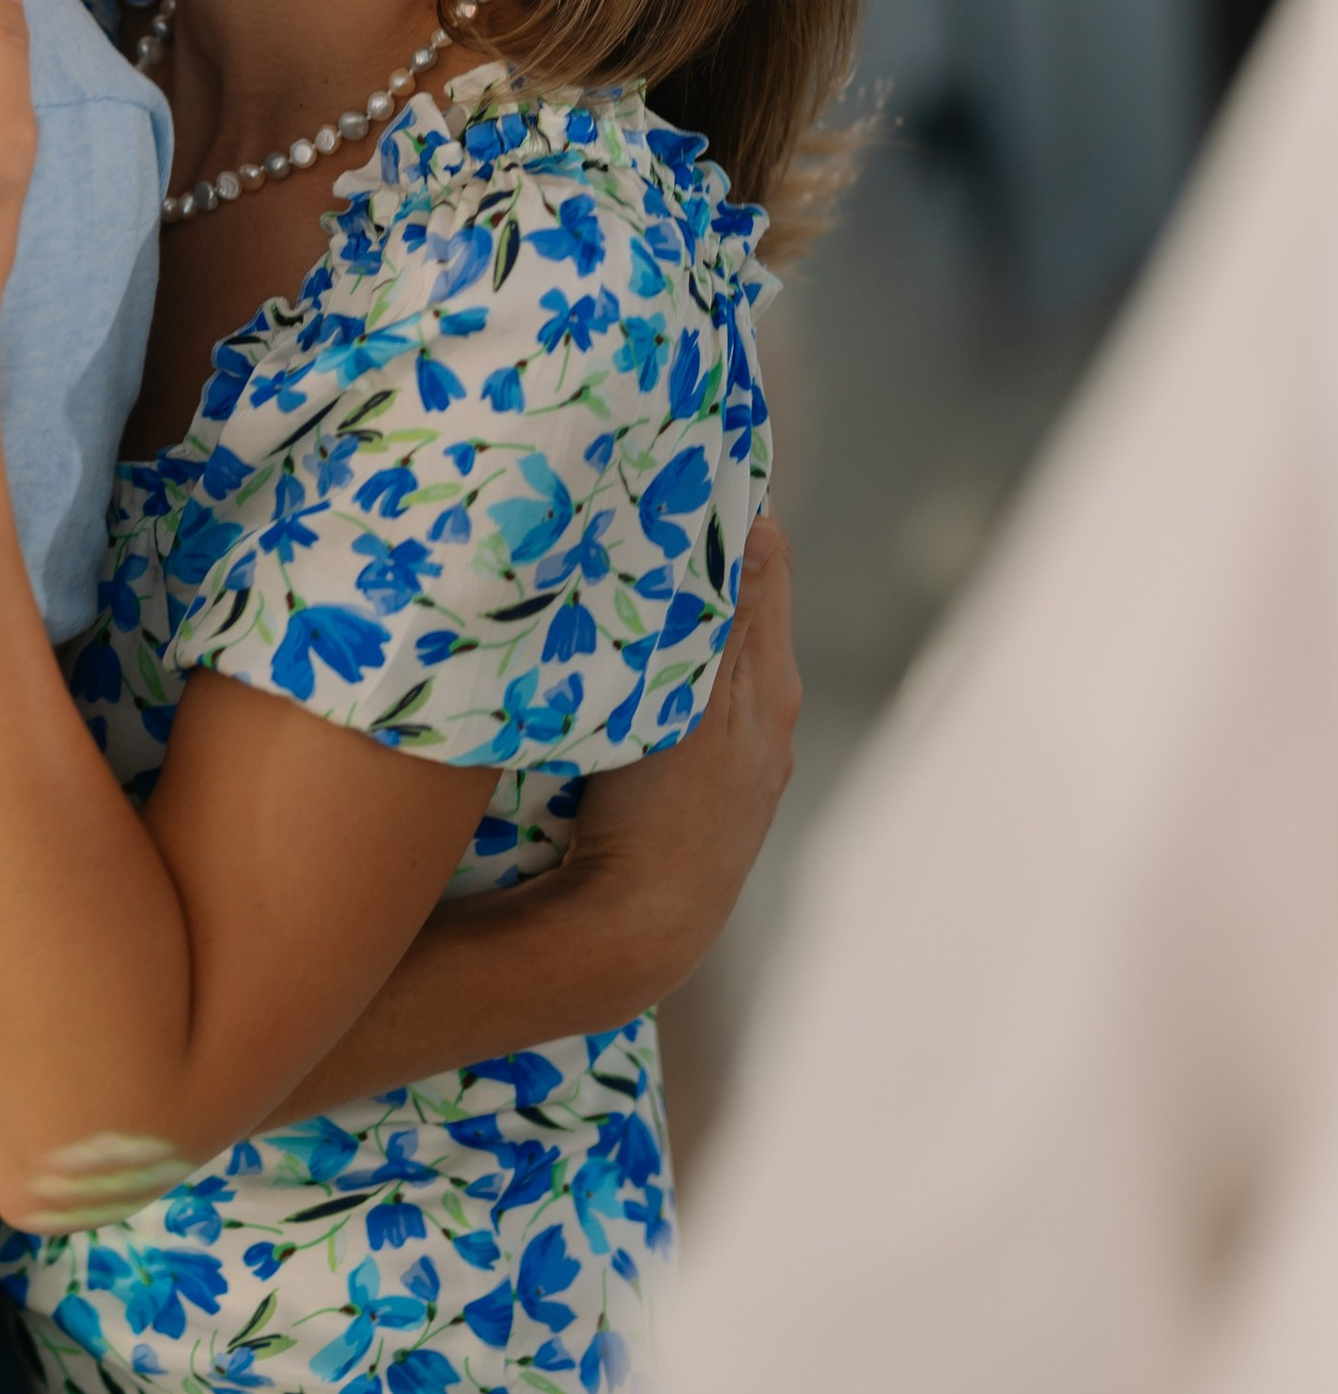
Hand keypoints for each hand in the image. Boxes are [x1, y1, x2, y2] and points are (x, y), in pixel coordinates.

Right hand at [560, 512, 799, 984]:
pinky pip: (687, 687)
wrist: (637, 930)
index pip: (766, 557)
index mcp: (772, 679)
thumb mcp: (687, 705)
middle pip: (738, 596)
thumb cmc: (661, 818)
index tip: (675, 463)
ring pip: (709, 643)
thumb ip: (722, 619)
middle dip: (696, 549)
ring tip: (620, 563)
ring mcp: (738, 747)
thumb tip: (756, 520)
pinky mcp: (703, 777)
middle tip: (634, 501)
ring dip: (676, 604)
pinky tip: (623, 649)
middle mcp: (767, 707)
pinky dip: (665, 656)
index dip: (728, 507)